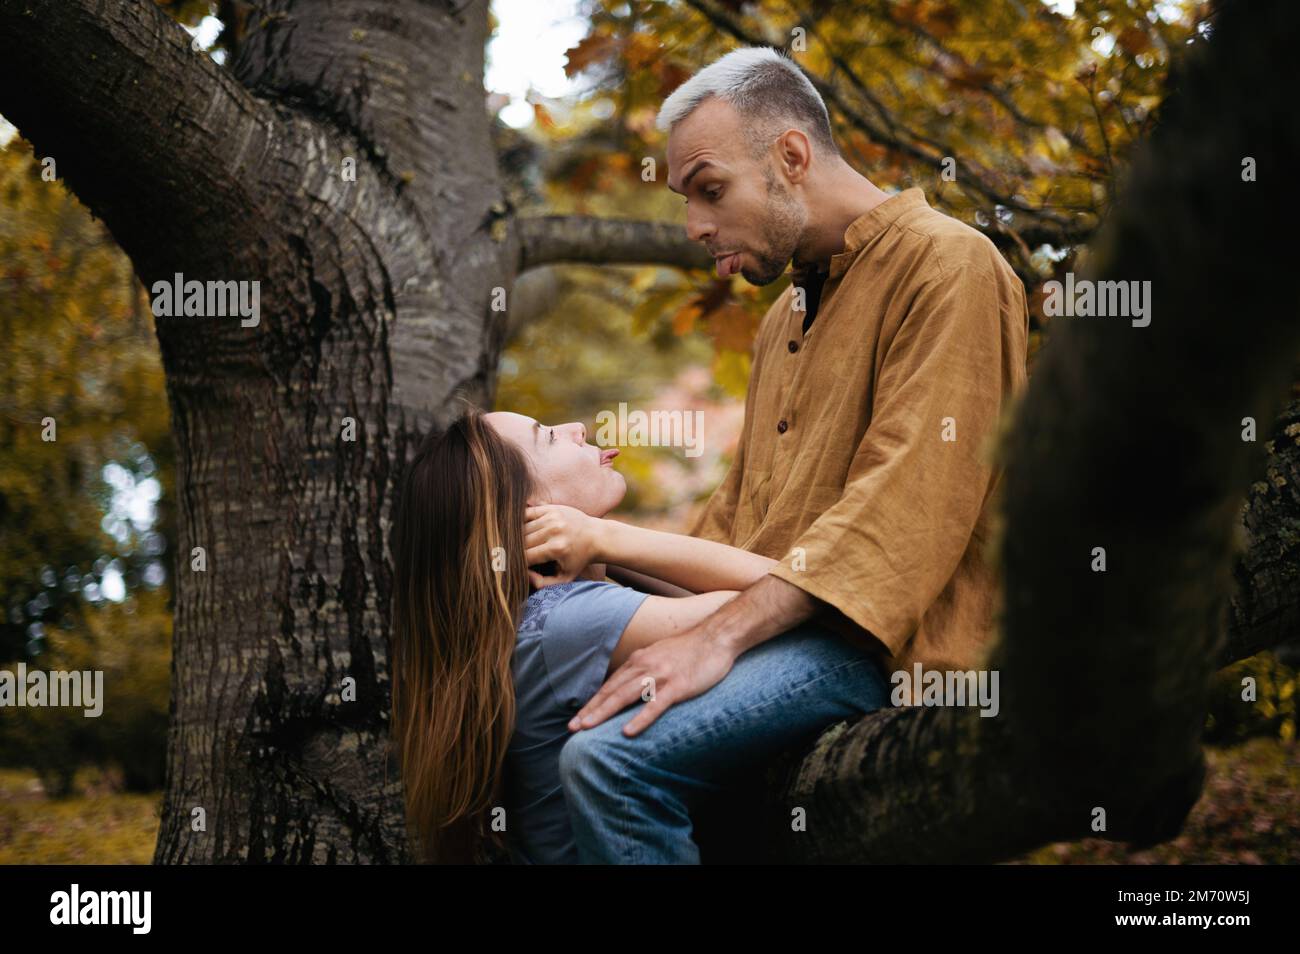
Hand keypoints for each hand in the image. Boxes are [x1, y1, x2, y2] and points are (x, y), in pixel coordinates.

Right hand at [524, 503, 602, 587]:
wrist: (597, 536)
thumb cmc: (579, 560)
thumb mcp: (565, 578)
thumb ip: (543, 583)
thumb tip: (524, 574)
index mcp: (557, 548)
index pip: (526, 557)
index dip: (518, 563)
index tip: (516, 567)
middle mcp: (554, 530)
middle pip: (522, 542)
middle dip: (516, 551)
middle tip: (513, 556)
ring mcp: (553, 517)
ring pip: (522, 528)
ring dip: (518, 538)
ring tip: (518, 546)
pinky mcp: (552, 508)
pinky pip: (527, 514)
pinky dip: (520, 523)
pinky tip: (520, 531)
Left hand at [568, 626, 737, 736]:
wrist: (719, 634)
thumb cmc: (693, 648)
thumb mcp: (662, 655)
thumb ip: (646, 668)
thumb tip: (632, 684)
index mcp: (640, 661)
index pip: (611, 685)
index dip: (593, 702)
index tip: (578, 718)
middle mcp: (645, 667)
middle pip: (612, 691)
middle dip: (590, 710)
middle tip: (572, 728)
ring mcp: (661, 676)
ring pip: (625, 696)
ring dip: (604, 713)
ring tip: (587, 728)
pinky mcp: (678, 685)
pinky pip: (655, 705)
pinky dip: (639, 718)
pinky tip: (627, 731)